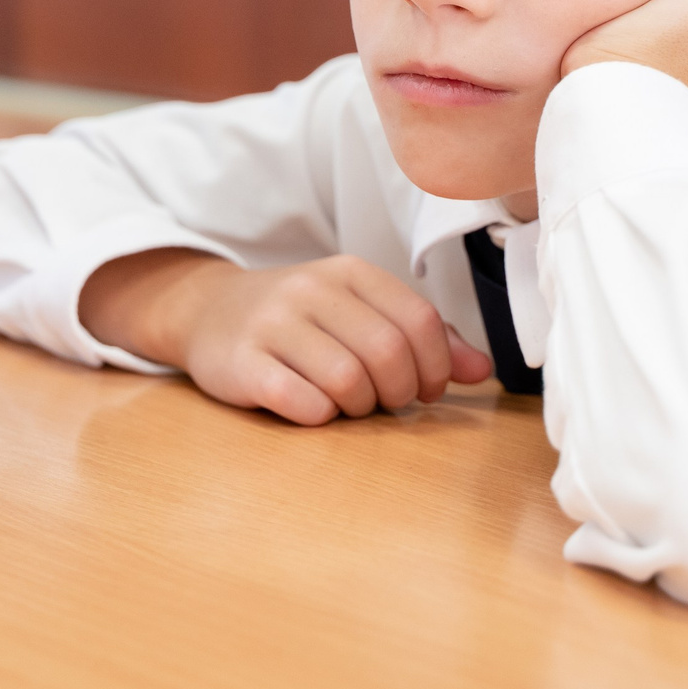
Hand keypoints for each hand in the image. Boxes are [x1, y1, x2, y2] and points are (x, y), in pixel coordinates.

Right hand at [79, 249, 495, 425]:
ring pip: (348, 381)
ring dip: (359, 407)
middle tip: (387, 403)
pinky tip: (312, 408)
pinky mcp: (243, 363)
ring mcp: (274, 324)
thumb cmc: (299, 320)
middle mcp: (311, 289)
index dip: (436, 366)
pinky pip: (302, 402)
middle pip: (388, 352)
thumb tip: (480, 370)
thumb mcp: (358, 312)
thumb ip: (420, 338)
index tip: (426, 390)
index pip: (419, 320)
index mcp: (349, 272)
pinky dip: (319, 416)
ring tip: (347, 404)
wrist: (207, 313)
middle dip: (400, 392)